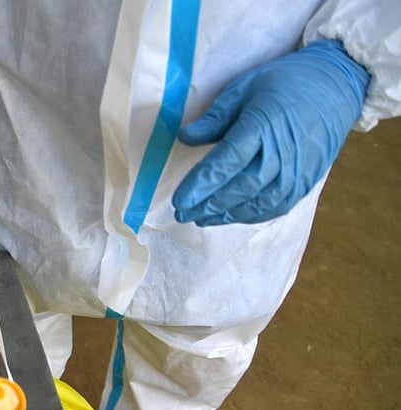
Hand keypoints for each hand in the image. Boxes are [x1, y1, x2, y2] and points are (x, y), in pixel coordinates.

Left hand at [172, 40, 368, 225]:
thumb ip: (214, 117)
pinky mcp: (306, 181)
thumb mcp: (244, 88)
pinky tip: (231, 215)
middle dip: (207, 205)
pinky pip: (276, 206)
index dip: (201, 185)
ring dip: (226, 214)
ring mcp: (296, 170)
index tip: (179, 200)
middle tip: (182, 213)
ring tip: (201, 218)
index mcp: (262, 126)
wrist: (337, 85)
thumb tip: (185, 137)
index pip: (226, 163)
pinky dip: (251, 215)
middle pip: (239, 188)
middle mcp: (281, 153)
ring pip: (257, 203)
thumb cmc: (284, 82)